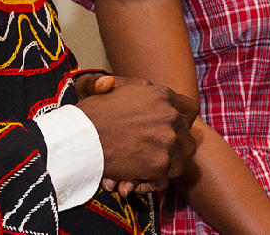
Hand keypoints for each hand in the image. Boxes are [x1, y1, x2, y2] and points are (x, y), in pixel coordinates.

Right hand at [76, 77, 198, 190]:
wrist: (79, 137)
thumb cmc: (90, 115)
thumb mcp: (110, 90)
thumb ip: (126, 88)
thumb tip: (112, 83)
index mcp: (163, 96)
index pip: (190, 110)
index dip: (182, 124)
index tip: (171, 133)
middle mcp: (171, 116)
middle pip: (187, 140)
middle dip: (174, 151)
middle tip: (155, 157)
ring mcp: (168, 141)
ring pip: (178, 163)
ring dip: (162, 170)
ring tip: (142, 172)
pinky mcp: (160, 164)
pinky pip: (162, 181)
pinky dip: (148, 185)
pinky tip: (130, 182)